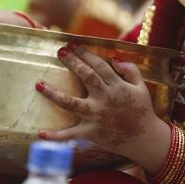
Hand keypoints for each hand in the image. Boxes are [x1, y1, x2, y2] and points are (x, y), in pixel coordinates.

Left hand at [37, 46, 167, 161]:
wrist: (146, 139)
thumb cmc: (142, 111)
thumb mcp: (141, 87)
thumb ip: (130, 70)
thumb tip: (114, 59)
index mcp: (117, 86)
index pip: (99, 65)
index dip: (85, 53)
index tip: (72, 44)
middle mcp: (104, 99)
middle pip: (85, 77)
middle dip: (72, 62)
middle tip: (60, 51)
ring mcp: (96, 117)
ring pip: (71, 103)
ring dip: (53, 94)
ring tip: (38, 84)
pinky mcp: (91, 133)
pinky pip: (71, 135)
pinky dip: (56, 136)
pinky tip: (40, 133)